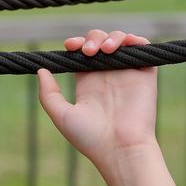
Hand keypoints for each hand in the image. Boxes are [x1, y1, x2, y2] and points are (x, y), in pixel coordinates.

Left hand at [37, 29, 157, 172]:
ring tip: (105, 50)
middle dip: (91, 38)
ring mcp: (127, 73)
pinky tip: (125, 44)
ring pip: (119, 40)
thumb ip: (48, 95)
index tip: (70, 46)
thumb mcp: (62, 116)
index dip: (76, 44)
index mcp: (88, 83)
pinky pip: (142, 47)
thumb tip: (41, 69)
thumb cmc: (90, 138)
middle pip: (99, 42)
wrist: (120, 148)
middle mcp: (107, 76)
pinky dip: (135, 39)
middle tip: (88, 52)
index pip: (81, 54)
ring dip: (111, 37)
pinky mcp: (145, 73)